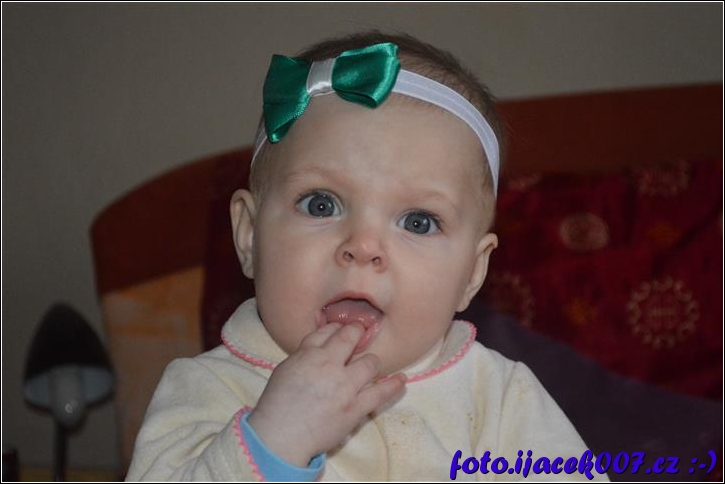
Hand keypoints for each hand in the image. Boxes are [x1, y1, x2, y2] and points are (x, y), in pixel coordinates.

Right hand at [247, 322, 405, 466]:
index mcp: (309, 354)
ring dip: (370, 362)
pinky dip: (394, 385)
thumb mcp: (286, 368)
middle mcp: (329, 365)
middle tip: (360, 335)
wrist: (281, 436)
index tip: (343, 330)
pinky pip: (381, 393)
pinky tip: (402, 379)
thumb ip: (305, 353)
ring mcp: (345, 387)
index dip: (338, 328)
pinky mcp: (355, 408)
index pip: (329, 330)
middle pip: (351, 339)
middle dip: (357, 333)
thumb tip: (322, 343)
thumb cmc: (278, 403)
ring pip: (370, 362)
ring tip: (369, 365)